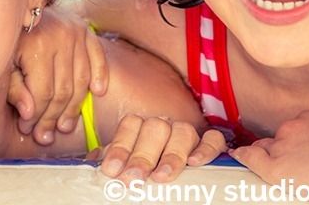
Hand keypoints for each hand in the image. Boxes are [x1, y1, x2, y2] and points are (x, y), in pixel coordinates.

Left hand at [10, 9, 107, 143]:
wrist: (21, 3)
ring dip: (74, 108)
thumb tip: (29, 114)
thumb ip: (15, 89)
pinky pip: (98, 58)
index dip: (36, 115)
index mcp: (35, 44)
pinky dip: (100, 75)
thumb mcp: (4, 62)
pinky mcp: (86, 30)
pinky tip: (98, 93)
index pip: (42, 91)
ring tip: (65, 127)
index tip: (28, 129)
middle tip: (45, 136)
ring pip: (81, 80)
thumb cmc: (10, 39)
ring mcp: (76, 32)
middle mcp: (59, 37)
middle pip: (63, 90)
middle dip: (53, 118)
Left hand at [95, 116, 225, 181]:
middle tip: (133, 178)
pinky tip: (195, 163)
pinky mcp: (210, 145)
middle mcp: (165, 126)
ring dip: (172, 155)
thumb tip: (95, 162)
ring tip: (160, 177)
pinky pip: (213, 139)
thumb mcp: (125, 166)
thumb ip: (113, 161)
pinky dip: (206, 148)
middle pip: (155, 127)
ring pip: (183, 131)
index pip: (130, 125)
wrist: (168, 184)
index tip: (112, 171)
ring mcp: (187, 134)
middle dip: (142, 154)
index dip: (120, 147)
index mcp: (141, 127)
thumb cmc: (144, 174)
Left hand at [231, 110, 308, 189]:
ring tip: (263, 167)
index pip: (291, 132)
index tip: (294, 152)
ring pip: (264, 150)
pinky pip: (251, 158)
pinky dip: (244, 158)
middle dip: (277, 150)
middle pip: (275, 139)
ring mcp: (282, 145)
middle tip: (284, 163)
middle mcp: (292, 128)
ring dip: (264, 158)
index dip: (291, 144)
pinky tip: (238, 159)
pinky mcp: (276, 166)